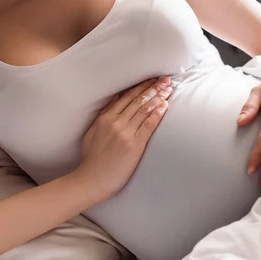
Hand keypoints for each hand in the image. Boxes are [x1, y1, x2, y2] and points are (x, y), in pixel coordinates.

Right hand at [76, 77, 172, 202]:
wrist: (91, 180)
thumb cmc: (92, 158)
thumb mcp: (93, 131)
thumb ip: (104, 113)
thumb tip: (116, 97)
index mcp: (105, 118)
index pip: (126, 97)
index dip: (141, 87)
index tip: (151, 80)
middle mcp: (115, 123)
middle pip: (138, 100)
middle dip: (153, 88)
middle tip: (165, 79)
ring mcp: (125, 133)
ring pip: (145, 110)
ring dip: (159, 97)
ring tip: (168, 88)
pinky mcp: (134, 145)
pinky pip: (149, 125)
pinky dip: (158, 114)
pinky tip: (165, 105)